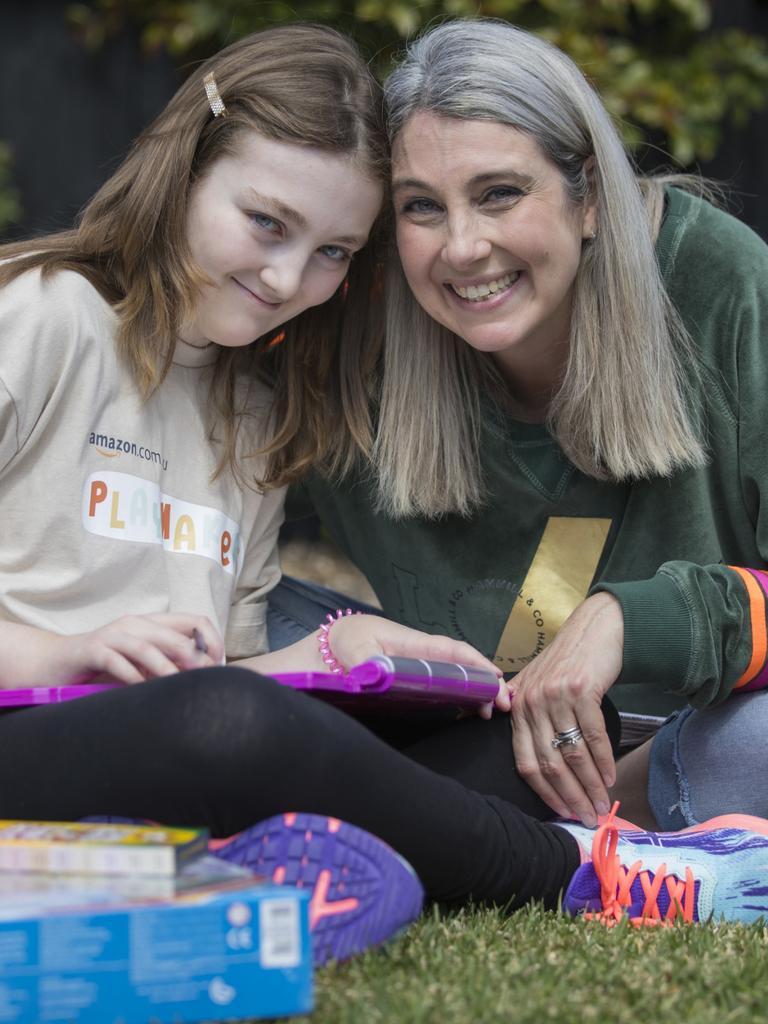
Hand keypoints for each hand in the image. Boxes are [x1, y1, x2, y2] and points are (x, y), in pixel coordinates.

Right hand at [53, 614, 223, 685]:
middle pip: (173, 636)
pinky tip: (141, 689)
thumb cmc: (105, 664)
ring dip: (165, 668)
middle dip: (194, 657)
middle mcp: (134, 624)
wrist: (57, 661)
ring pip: (146, 647)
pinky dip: (131, 676)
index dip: (211, 641)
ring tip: (178, 685)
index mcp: (151, 623)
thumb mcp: (142, 660)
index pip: (194, 621)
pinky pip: (116, 662)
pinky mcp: (92, 651)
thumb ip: (168, 662)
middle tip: (205, 679)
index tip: (218, 665)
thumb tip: (204, 677)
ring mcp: (112, 636)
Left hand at [329, 614, 509, 715]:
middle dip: (486, 682)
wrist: (332, 646)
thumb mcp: (355, 648)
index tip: (495, 678)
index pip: (453, 651)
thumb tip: (376, 676)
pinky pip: (445, 688)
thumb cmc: (348, 640)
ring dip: (477, 692)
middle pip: (463, 666)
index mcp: (415, 644)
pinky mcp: (416, 683)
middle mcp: (424, 656)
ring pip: (458, 678)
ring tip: (492, 711)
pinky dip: (461, 698)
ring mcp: (422, 670)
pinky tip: (471, 711)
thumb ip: (366, 662)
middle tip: (504, 705)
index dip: (477, 663)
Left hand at [509, 593, 622, 825]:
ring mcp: (555, 696)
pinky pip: (593, 736)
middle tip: (588, 818)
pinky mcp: (581, 689)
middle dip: (570, 797)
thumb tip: (536, 762)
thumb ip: (531, 717)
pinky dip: (604, 761)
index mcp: (518, 707)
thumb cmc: (568, 662)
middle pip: (549, 763)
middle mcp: (532, 702)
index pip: (524, 761)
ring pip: (573, 754)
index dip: (544, 792)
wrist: (595, 628)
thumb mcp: (539, 685)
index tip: (561, 813)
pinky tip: (610, 777)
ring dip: (590, 784)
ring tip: (602, 804)